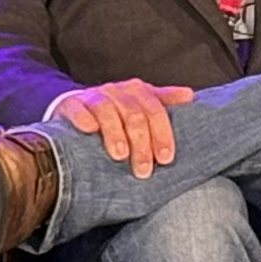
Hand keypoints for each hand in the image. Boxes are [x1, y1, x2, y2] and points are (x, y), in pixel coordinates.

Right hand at [53, 77, 193, 177]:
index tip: (165, 158)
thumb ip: (164, 101)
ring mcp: (93, 96)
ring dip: (114, 132)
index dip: (162, 134)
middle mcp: (117, 91)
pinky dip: (83, 118)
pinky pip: (77, 108)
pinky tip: (89, 130)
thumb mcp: (141, 105)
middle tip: (143, 170)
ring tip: (120, 155)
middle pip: (133, 114)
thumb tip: (190, 96)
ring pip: (106, 110)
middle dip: (141, 143)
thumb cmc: (116, 111)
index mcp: (138, 91)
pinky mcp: (70, 104)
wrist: (78, 106)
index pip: (155, 110)